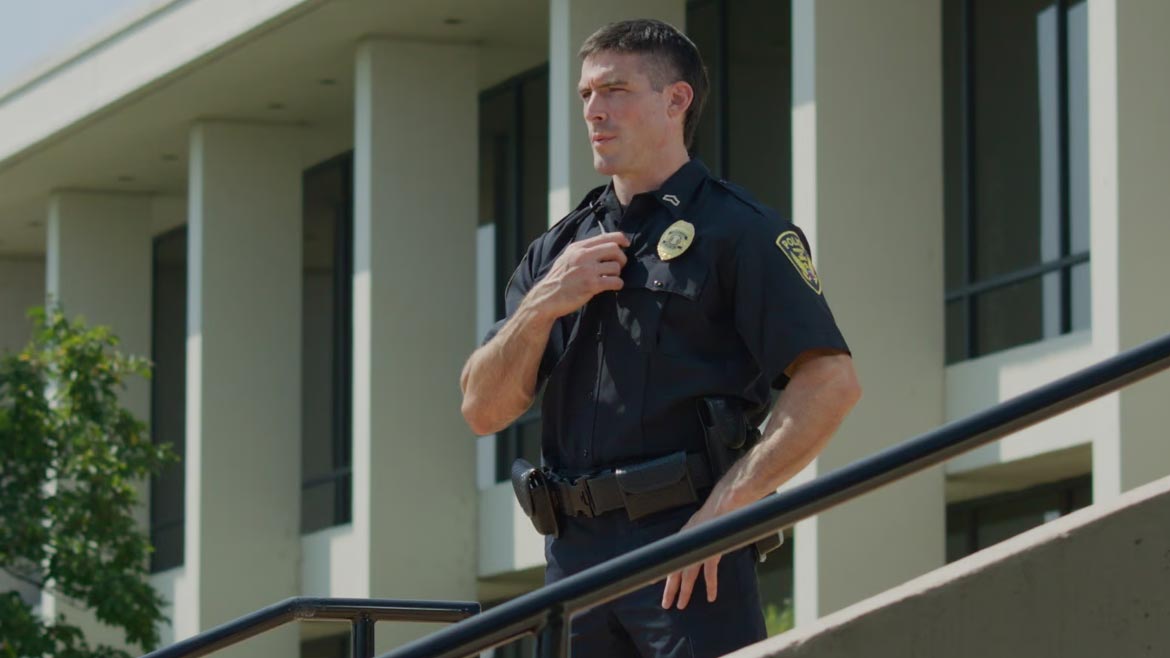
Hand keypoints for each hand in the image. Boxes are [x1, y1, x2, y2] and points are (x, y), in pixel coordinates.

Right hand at [523, 231, 629, 319]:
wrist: (547, 297)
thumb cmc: (559, 279)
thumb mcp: (567, 257)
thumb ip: (583, 250)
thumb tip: (604, 245)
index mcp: (578, 247)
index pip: (605, 236)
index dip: (621, 239)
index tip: (626, 244)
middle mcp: (583, 256)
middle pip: (614, 249)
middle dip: (621, 258)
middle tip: (618, 266)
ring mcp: (587, 270)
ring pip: (616, 266)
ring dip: (617, 274)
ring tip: (610, 278)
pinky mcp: (591, 285)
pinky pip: (615, 281)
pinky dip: (618, 284)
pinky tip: (613, 287)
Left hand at [660, 492, 737, 609]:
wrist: (728, 500)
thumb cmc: (718, 510)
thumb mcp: (701, 522)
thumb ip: (697, 534)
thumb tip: (696, 545)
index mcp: (684, 536)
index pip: (669, 557)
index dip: (661, 570)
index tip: (652, 581)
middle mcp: (688, 542)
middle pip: (675, 570)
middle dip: (670, 589)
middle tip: (666, 604)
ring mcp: (699, 546)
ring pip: (688, 574)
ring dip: (684, 591)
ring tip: (681, 605)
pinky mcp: (712, 549)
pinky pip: (710, 572)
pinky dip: (711, 585)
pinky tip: (711, 595)